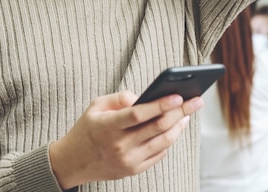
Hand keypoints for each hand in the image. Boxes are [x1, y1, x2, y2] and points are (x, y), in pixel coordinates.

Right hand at [49, 91, 202, 188]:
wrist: (72, 162)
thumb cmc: (87, 129)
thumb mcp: (96, 106)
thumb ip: (119, 97)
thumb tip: (143, 97)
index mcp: (108, 126)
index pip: (138, 114)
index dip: (160, 105)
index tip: (178, 96)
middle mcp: (120, 145)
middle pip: (157, 127)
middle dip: (180, 112)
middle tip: (195, 101)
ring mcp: (128, 160)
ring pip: (163, 142)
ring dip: (179, 127)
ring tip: (187, 114)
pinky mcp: (133, 170)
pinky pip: (158, 154)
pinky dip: (169, 141)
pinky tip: (175, 129)